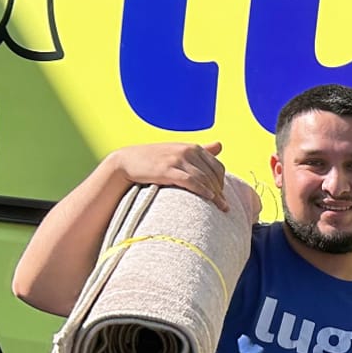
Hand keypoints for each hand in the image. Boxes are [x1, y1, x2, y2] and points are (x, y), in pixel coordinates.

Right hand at [108, 141, 231, 211]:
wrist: (126, 161)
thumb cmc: (155, 159)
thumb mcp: (179, 151)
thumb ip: (200, 150)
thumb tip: (220, 145)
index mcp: (193, 147)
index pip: (217, 167)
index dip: (222, 183)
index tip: (223, 196)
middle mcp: (187, 151)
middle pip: (212, 175)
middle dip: (220, 192)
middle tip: (225, 207)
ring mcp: (177, 159)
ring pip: (204, 179)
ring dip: (215, 194)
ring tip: (221, 207)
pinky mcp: (167, 170)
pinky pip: (190, 181)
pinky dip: (202, 190)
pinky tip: (209, 198)